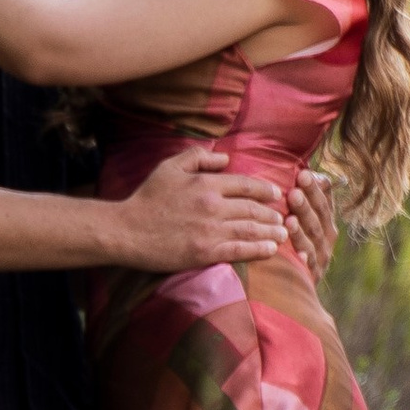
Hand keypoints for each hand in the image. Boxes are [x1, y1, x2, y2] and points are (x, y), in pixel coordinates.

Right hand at [109, 144, 292, 273]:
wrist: (126, 231)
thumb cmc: (146, 198)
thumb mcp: (169, 167)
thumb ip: (198, 157)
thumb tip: (225, 157)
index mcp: (206, 183)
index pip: (246, 185)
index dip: (264, 190)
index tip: (276, 194)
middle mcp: (213, 205)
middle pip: (253, 209)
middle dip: (272, 214)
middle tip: (283, 218)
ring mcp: (210, 230)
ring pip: (251, 229)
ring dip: (271, 232)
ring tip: (283, 234)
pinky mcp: (205, 252)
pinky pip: (240, 250)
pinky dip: (259, 250)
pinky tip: (271, 250)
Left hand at [287, 169, 339, 284]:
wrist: (296, 286)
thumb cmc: (295, 241)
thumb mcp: (303, 217)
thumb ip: (305, 195)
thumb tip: (306, 168)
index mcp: (326, 220)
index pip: (323, 200)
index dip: (315, 188)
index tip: (302, 173)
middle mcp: (327, 237)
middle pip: (319, 217)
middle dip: (307, 204)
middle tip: (294, 191)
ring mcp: (321, 257)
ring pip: (313, 240)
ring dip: (302, 229)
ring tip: (289, 219)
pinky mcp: (313, 275)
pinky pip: (309, 267)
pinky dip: (304, 260)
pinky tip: (298, 254)